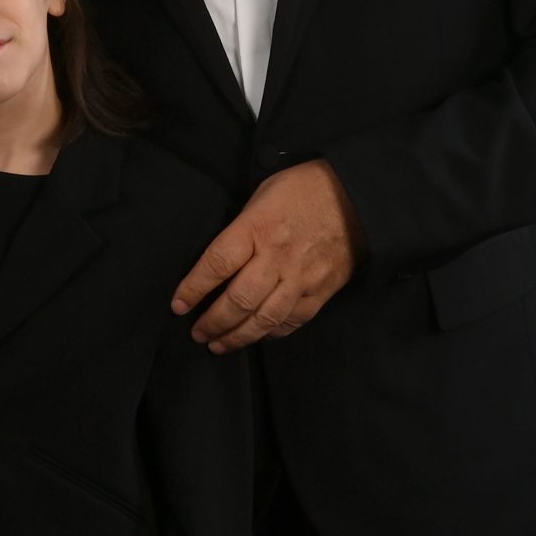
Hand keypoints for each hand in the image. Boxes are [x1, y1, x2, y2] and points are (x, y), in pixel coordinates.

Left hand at [172, 161, 361, 352]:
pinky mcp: (321, 291)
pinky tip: (256, 337)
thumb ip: (240, 228)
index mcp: (258, 227)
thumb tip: (216, 263)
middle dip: (213, 322)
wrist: (357, 196)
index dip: (194, 288)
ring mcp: (302, 277)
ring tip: (218, 346)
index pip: (217, 264)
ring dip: (238, 337)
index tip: (179, 305)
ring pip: (265, 318)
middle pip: (239, 300)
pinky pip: (292, 321)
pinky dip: (272, 333)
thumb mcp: (262, 195)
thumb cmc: (302, 189)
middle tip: (197, 333)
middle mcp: (278, 257)